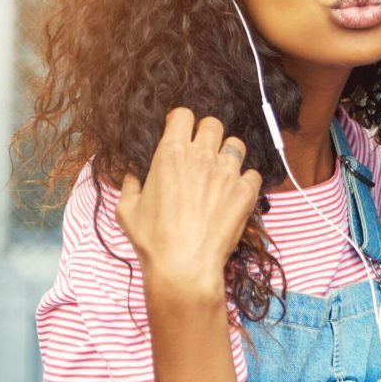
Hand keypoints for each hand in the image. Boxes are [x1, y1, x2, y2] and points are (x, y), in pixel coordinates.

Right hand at [116, 107, 262, 300]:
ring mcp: (227, 172)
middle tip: (202, 153)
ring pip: (236, 144)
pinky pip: (253, 173)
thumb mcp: (127, 210)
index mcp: (170, 154)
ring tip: (221, 172)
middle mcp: (201, 156)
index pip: (182, 115)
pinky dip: (246, 180)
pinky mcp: (246, 191)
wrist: (184, 266)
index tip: (180, 135)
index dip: (181, 123)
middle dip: (207, 134)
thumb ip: (130, 184)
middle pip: (213, 124)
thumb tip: (132, 174)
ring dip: (228, 154)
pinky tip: (235, 193)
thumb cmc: (153, 240)